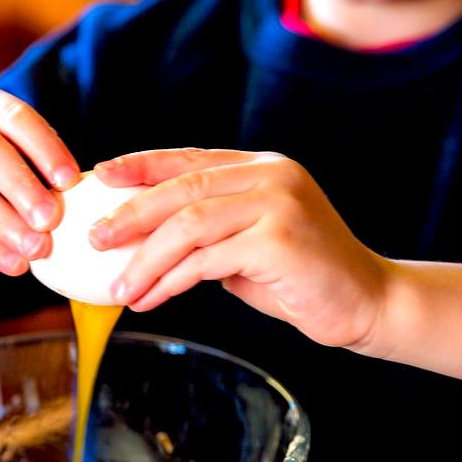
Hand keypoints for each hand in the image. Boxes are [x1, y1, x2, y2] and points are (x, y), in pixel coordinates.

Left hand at [91, 148, 387, 348]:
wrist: (367, 303)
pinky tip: (150, 297)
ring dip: (145, 258)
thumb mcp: (250, 244)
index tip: (100, 177)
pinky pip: (207, 259)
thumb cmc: (302, 279)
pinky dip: (170, 280)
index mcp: (263, 167)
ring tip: (117, 286)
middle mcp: (272, 175)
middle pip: (182, 188)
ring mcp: (279, 204)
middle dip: (131, 213)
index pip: (190, 158)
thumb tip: (144, 238)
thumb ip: (210, 232)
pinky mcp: (280, 240)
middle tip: (94, 237)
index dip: (141, 165)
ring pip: (189, 224)